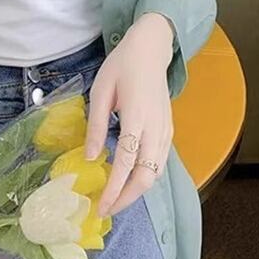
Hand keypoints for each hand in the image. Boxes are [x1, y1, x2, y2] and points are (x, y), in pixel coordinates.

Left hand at [84, 13, 174, 216]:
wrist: (151, 49)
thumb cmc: (121, 67)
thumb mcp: (100, 91)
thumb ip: (96, 125)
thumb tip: (90, 158)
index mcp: (135, 117)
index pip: (126, 163)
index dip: (114, 189)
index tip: (101, 206)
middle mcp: (155, 128)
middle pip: (146, 177)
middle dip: (127, 198)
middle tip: (106, 209)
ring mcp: (165, 130)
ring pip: (156, 173)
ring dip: (137, 191)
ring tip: (115, 199)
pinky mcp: (168, 130)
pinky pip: (160, 162)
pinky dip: (146, 177)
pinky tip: (129, 179)